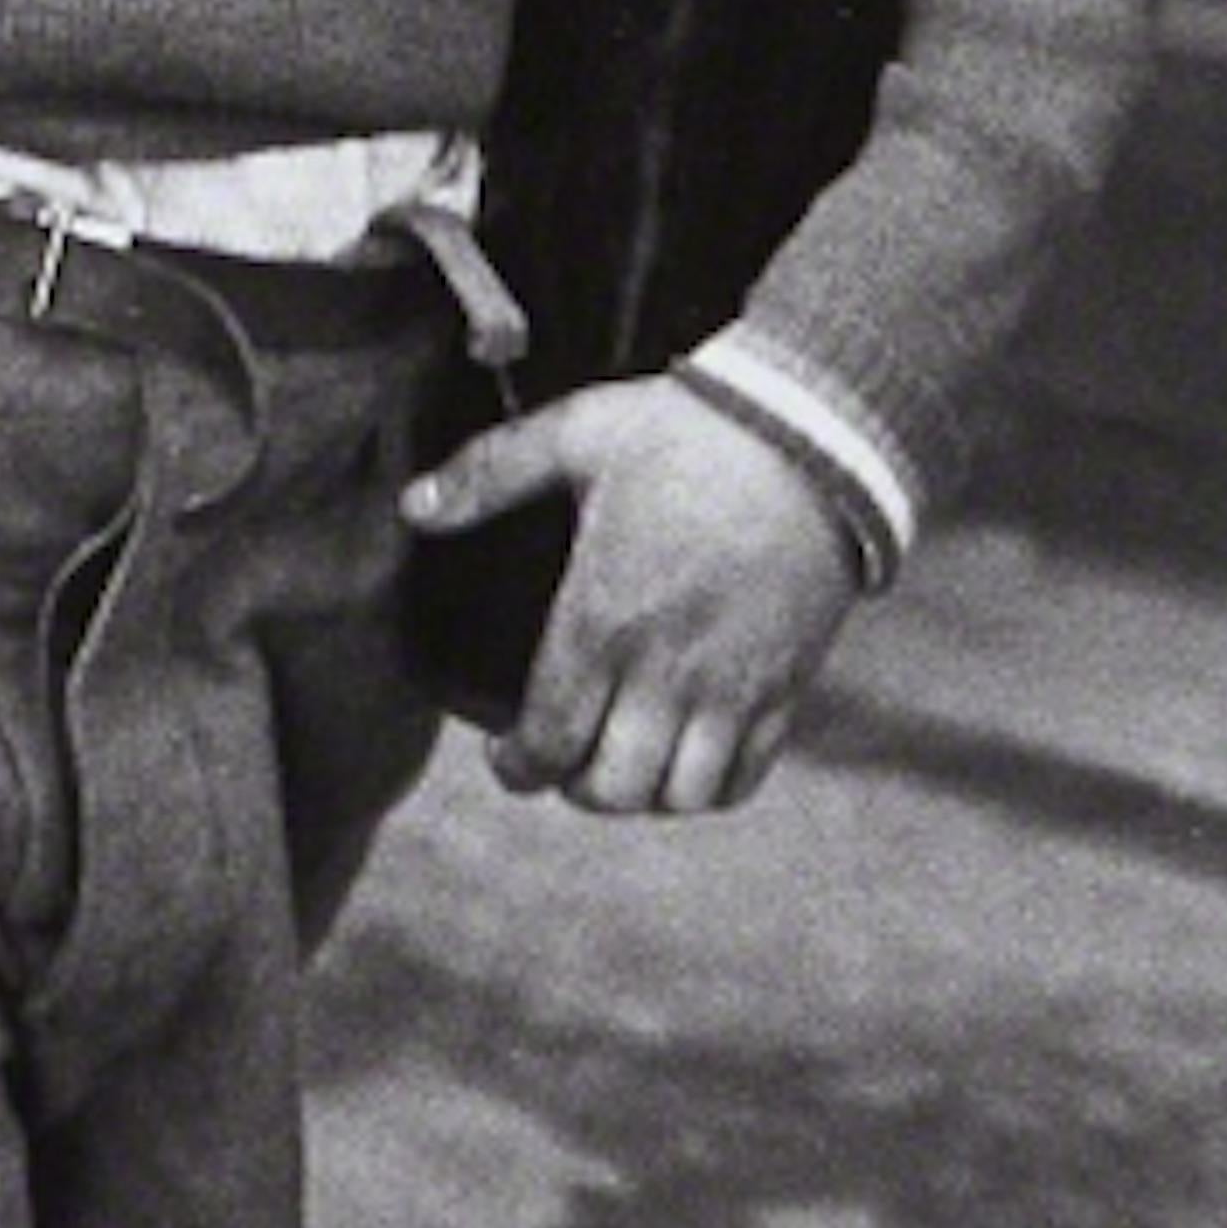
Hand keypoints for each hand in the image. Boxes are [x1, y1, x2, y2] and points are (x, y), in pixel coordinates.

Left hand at [404, 372, 861, 813]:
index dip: (518, 766)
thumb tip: (412, 505)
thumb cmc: (689, 431)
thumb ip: (489, 471)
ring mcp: (732, 687)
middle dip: (577, 785)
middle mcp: (666, 671)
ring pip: (679, 796)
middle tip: (564, 757)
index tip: (505, 755)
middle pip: (613, 788)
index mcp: (603, 620)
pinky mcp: (785, 687)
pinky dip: (709, 787)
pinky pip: (744, 777)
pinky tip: (690, 757)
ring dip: (644, 793)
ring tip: (626, 761)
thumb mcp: (578, 433)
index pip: (549, 740)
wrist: (814, 432)